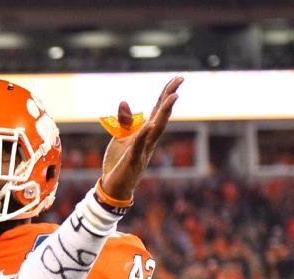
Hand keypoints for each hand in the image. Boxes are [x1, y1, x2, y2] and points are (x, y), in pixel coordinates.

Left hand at [97, 76, 182, 201]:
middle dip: (169, 98)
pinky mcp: (132, 160)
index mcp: (146, 132)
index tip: (178, 78)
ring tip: (172, 97)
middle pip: (162, 116)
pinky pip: (139, 146)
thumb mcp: (121, 137)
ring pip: (156, 130)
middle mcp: (149, 140)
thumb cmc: (119, 161)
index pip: (158, 110)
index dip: (167, 94)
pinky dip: (144, 135)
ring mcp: (143, 150)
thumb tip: (124, 102)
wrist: (114, 186)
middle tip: (179, 81)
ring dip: (164, 114)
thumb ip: (125, 121)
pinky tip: (149, 125)